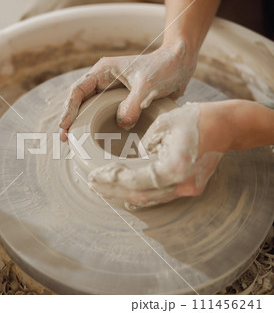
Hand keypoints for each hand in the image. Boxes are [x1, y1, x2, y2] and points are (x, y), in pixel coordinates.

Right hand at [59, 41, 195, 140]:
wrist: (181, 64)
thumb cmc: (164, 67)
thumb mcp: (148, 85)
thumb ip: (132, 105)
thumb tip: (122, 125)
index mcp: (103, 71)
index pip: (78, 90)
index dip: (69, 108)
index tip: (64, 126)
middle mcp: (103, 82)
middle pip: (79, 102)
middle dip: (70, 120)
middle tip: (64, 139)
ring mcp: (111, 93)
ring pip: (89, 110)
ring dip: (81, 125)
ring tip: (73, 143)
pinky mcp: (121, 103)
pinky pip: (104, 116)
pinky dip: (97, 127)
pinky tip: (94, 140)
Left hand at [88, 101, 233, 206]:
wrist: (227, 126)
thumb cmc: (196, 119)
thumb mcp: (163, 124)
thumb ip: (143, 146)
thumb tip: (133, 159)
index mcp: (175, 168)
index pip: (135, 180)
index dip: (112, 180)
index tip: (94, 175)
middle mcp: (182, 185)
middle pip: (139, 195)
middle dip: (112, 190)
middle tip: (92, 183)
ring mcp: (187, 189)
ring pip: (148, 198)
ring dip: (123, 193)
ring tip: (102, 187)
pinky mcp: (188, 187)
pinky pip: (158, 195)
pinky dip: (139, 193)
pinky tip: (123, 193)